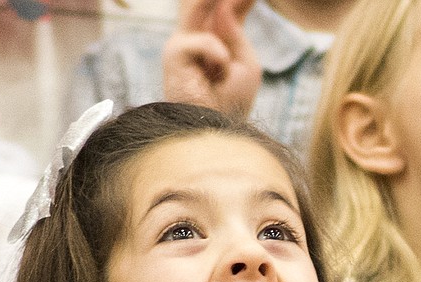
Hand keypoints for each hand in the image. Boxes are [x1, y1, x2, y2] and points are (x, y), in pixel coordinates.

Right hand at [162, 0, 260, 117]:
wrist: (215, 129)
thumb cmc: (231, 102)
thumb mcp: (246, 65)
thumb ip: (236, 34)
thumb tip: (224, 6)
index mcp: (216, 40)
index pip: (228, 8)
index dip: (240, 1)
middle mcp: (197, 37)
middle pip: (204, 1)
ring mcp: (183, 42)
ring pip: (196, 5)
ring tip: (222, 32)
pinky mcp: (174, 52)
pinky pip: (204, 42)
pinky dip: (217, 56)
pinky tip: (216, 73)